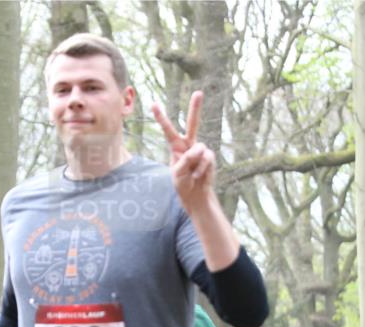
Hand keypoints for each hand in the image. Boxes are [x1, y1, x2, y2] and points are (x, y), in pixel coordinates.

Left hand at [151, 91, 215, 209]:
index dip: (162, 117)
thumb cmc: (183, 184)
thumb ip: (186, 160)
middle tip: (198, 92)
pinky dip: (202, 169)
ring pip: (199, 148)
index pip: (168, 130)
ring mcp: (200, 150)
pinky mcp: (210, 157)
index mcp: (175, 147)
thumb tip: (200, 149)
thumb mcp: (177, 174)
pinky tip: (199, 176)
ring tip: (191, 174)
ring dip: (194, 163)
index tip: (154, 104)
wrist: (196, 196)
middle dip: (195, 108)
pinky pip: (206, 158)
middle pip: (192, 123)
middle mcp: (189, 145)